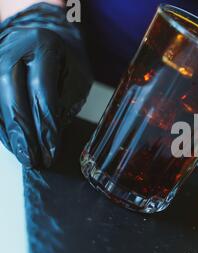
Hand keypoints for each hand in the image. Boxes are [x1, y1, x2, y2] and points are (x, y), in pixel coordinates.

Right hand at [0, 3, 91, 167]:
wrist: (41, 32)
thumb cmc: (65, 58)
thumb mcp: (77, 75)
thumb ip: (66, 101)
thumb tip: (51, 134)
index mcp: (42, 46)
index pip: (42, 90)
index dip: (46, 124)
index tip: (52, 149)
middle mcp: (11, 51)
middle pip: (13, 98)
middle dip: (25, 135)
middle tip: (35, 161)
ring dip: (11, 136)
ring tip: (25, 158)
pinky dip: (1, 128)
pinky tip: (13, 145)